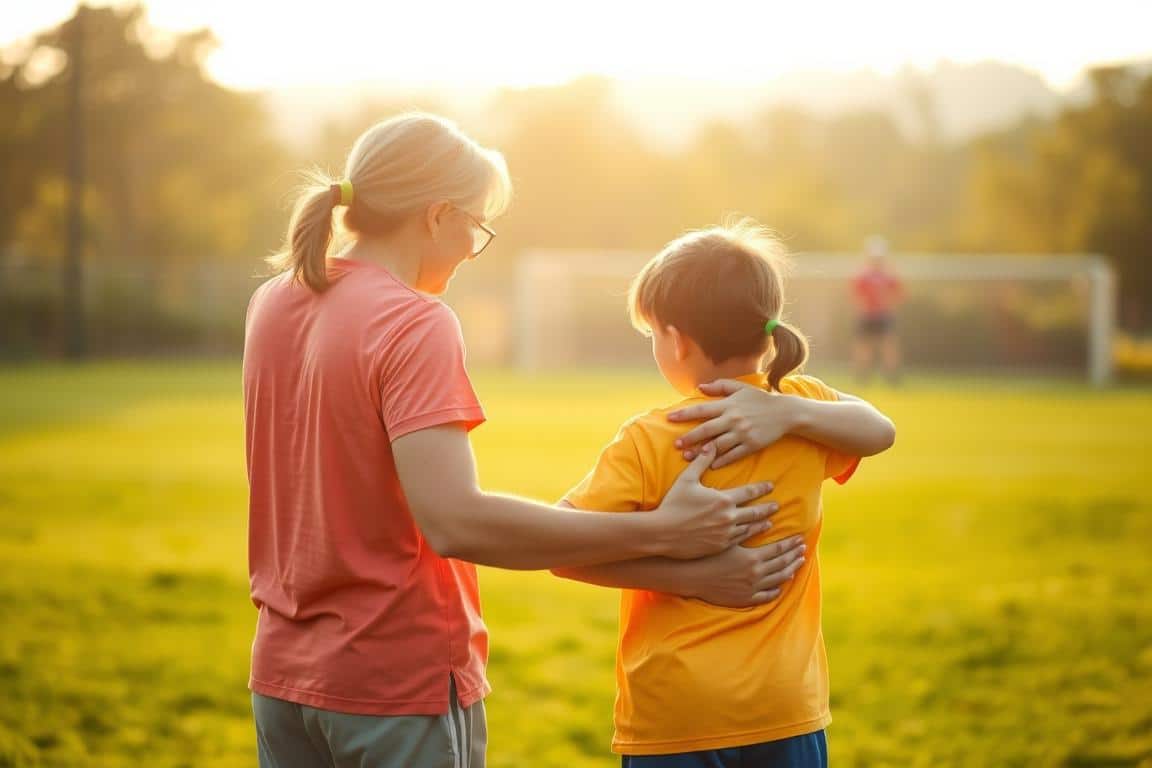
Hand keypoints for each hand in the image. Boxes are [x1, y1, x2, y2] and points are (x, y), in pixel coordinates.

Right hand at [650, 445, 776, 559]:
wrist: (662, 533)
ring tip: (769, 521)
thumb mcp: (686, 480)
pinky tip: (752, 535)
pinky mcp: (720, 547)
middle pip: (755, 511)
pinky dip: (750, 536)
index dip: (761, 488)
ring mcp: (726, 534)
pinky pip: (740, 541)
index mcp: (722, 499)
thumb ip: (701, 462)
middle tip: (777, 505)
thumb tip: (710, 445)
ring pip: (750, 528)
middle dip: (767, 507)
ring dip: (762, 523)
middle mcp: (728, 517)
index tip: (771, 486)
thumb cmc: (673, 504)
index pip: (749, 492)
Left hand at [667, 379, 798, 468]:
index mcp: (729, 405)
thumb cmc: (760, 399)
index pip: (702, 410)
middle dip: (689, 438)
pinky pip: (733, 455)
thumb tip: (699, 387)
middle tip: (676, 444)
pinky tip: (711, 465)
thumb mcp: (740, 388)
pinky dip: (721, 461)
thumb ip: (719, 386)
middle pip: (706, 430)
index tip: (670, 418)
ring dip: (701, 452)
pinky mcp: (751, 445)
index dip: (685, 414)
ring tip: (687, 457)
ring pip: (717, 445)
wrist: (785, 412)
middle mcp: (733, 419)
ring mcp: (742, 433)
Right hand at [687, 536, 807, 607]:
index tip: (800, 538)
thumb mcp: (726, 534)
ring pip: (778, 579)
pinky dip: (776, 590)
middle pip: (782, 563)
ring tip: (798, 564)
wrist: (688, 575)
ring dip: (791, 570)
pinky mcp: (744, 599)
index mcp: (752, 557)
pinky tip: (780, 586)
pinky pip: (766, 596)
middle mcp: (756, 574)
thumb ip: (746, 525)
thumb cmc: (704, 550)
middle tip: (803, 548)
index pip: (780, 548)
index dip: (791, 543)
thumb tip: (765, 519)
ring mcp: (751, 588)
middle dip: (794, 555)